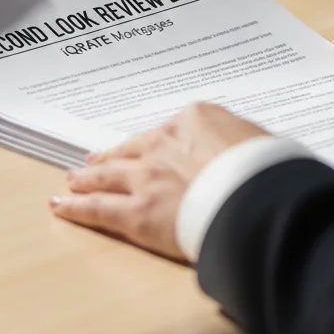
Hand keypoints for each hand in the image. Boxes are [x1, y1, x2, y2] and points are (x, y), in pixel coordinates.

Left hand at [50, 103, 267, 259]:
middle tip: (95, 160)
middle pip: (130, 150)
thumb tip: (250, 154)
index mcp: (196, 120)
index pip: (168, 133)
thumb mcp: (263, 143)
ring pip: (106, 175)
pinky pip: (98, 209)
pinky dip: (76, 207)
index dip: (155, 144)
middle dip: (111, 157)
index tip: (150, 148)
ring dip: (87, 178)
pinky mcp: (136, 213)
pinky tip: (61, 205)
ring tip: (73, 180)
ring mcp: (146, 177)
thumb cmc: (271, 173)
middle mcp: (163, 144)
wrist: (259, 198)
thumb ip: (243, 145)